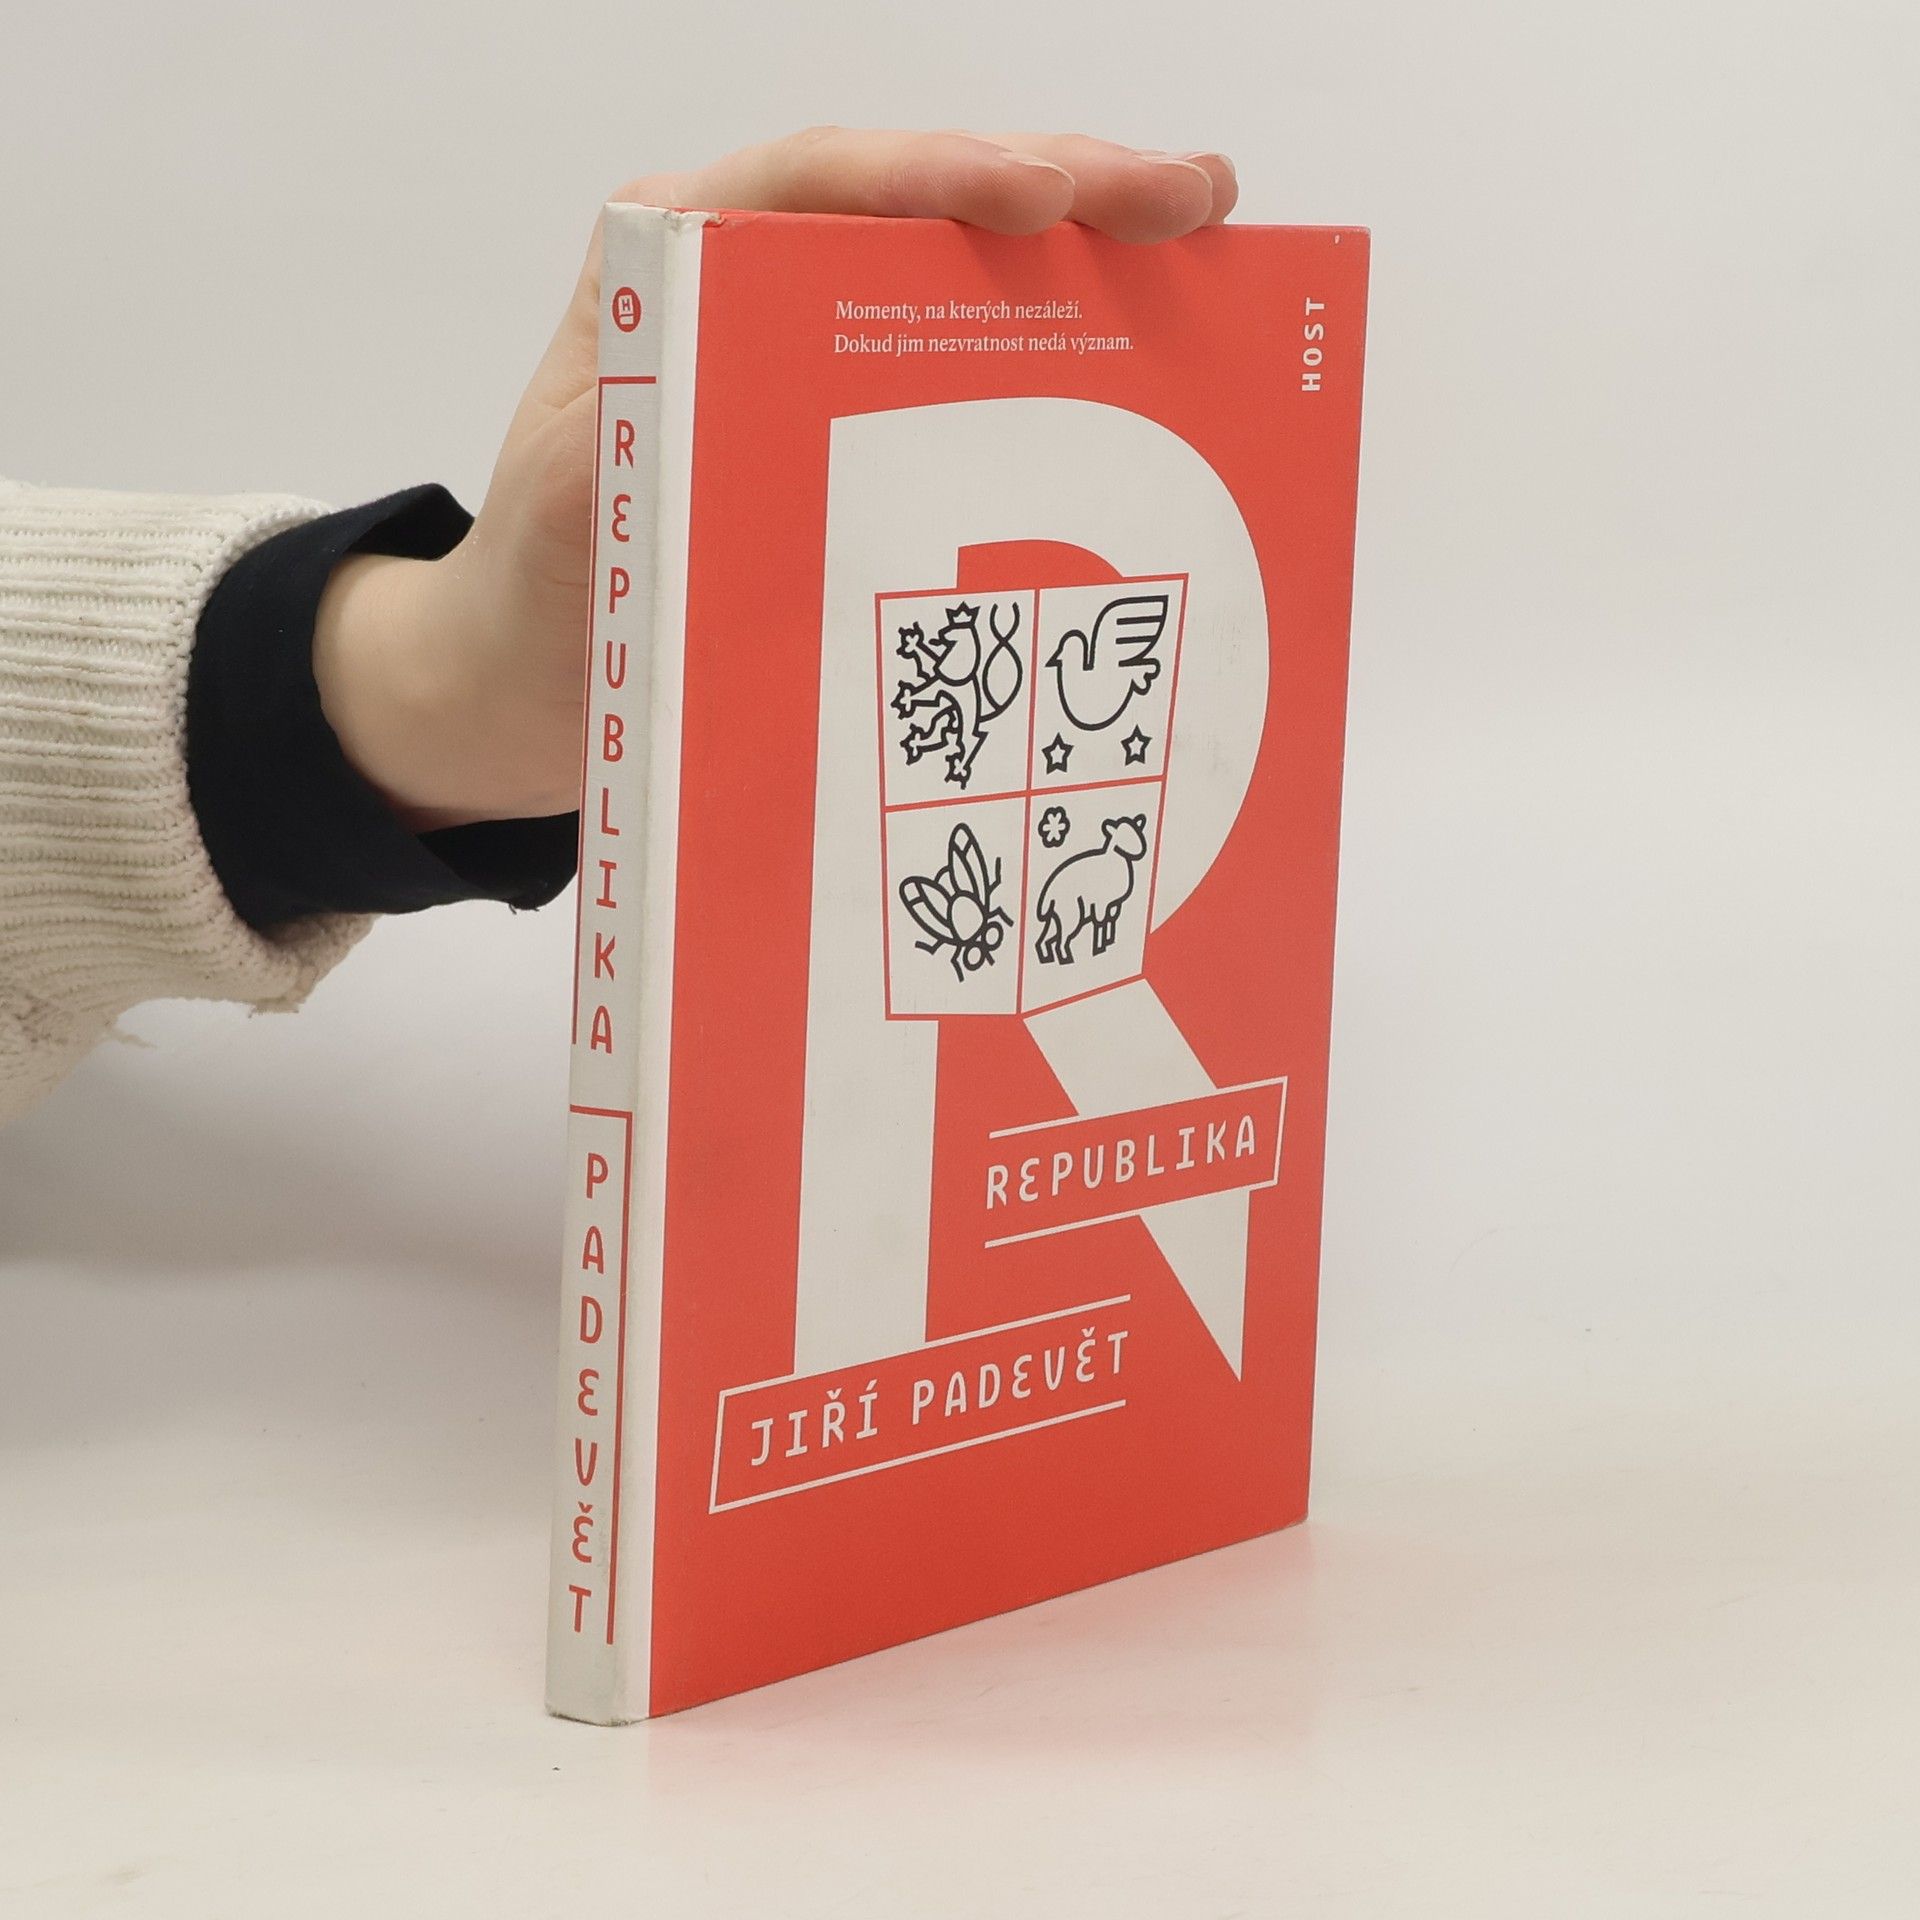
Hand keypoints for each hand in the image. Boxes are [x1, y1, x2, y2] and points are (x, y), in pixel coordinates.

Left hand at [312, 128, 1238, 830]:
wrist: (530, 682)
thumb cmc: (545, 593)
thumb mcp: (574, 513)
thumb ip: (637, 449)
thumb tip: (740, 414)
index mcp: (671, 269)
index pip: (819, 184)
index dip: (940, 176)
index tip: (1042, 197)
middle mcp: (753, 285)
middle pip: (919, 205)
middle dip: (1063, 189)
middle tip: (1190, 198)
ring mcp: (816, 352)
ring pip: (962, 273)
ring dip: (1085, 254)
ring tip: (1201, 234)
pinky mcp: (860, 425)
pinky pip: (968, 366)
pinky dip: (1059, 350)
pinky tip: (1146, 344)